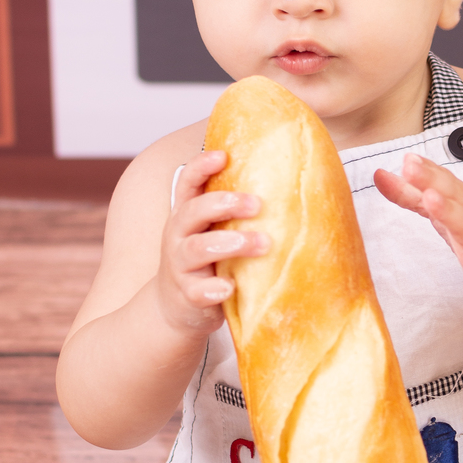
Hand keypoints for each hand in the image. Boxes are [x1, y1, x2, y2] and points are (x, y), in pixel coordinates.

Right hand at [154, 149, 267, 335]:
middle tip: (257, 204)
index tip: (223, 155)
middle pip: (194, 211)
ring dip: (231, 244)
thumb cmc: (205, 260)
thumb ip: (233, 212)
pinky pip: (198, 291)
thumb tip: (285, 182)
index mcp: (186, 214)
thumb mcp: (210, 230)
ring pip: (198, 248)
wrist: (176, 307)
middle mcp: (179, 235)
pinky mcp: (188, 295)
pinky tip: (231, 287)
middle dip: (224, 203)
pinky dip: (214, 288)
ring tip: (262, 244)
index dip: (201, 167)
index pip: (187, 183)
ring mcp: (180, 266)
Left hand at [373, 152, 462, 300]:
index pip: (440, 181)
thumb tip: (378, 175)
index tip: (406, 159)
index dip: (423, 171)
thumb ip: (410, 195)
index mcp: (460, 200)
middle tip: (411, 167)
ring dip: (450, 211)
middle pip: (451, 196)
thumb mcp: (444, 210)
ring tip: (432, 199)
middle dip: (431, 181)